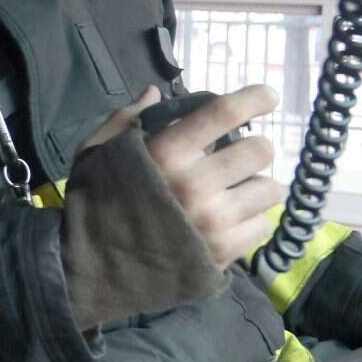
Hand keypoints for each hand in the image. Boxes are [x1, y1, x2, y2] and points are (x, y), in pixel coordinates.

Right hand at [81, 84, 280, 267]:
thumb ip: (124, 121)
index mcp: (165, 152)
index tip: (268, 96)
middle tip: (238, 159)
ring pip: (269, 188)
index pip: (223, 112)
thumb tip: (154, 93)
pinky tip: (229, 221)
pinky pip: (263, 224)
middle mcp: (195, 183)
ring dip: (255, 187)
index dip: (254, 98)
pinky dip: (250, 220)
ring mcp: (214, 219)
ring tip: (234, 193)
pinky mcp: (225, 251)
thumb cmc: (93, 203)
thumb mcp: (95, 153)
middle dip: (253, 150)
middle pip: (259, 150)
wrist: (92, 268)